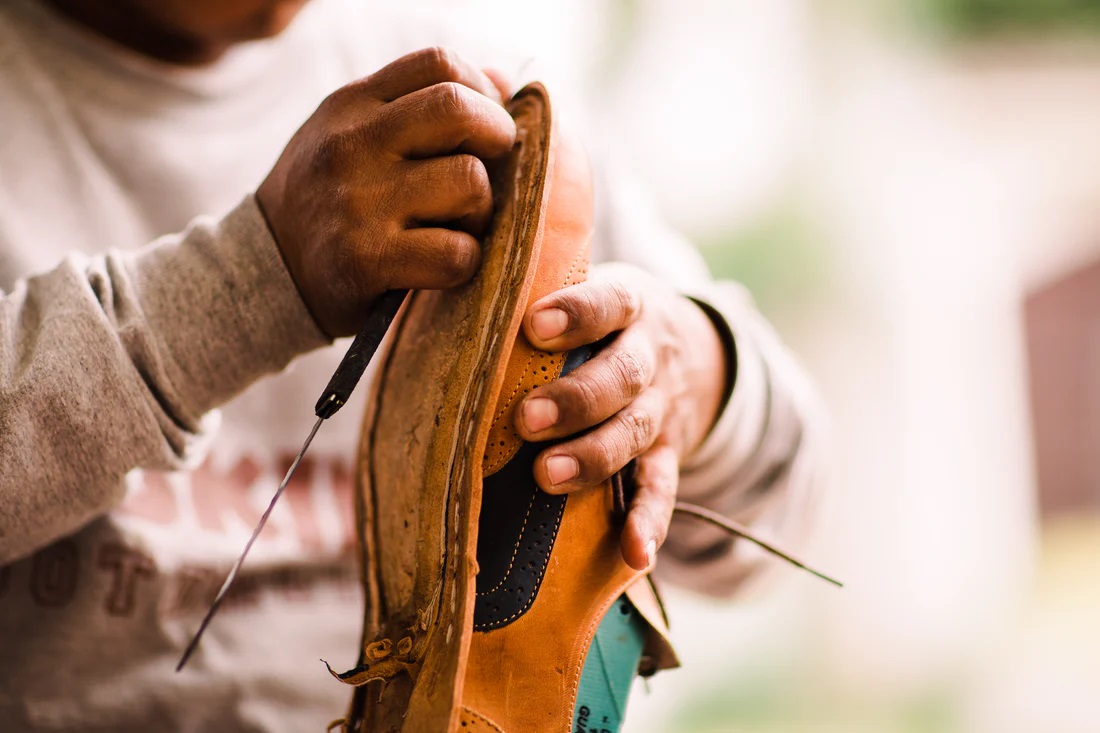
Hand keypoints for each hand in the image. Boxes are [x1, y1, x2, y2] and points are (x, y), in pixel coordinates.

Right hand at [257, 47, 516, 336]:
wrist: (267, 271)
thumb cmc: (329, 198)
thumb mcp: (354, 134)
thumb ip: (418, 103)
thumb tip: (500, 80)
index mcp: (351, 105)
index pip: (438, 64)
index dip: (481, 91)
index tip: (483, 125)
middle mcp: (350, 145)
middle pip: (459, 111)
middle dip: (496, 138)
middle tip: (490, 169)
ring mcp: (356, 202)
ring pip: (469, 182)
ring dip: (480, 210)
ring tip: (457, 223)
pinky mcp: (365, 260)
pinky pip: (455, 252)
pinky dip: (464, 262)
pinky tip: (441, 263)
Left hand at [515, 263, 727, 569]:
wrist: (698, 350)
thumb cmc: (609, 319)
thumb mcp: (592, 286)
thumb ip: (539, 290)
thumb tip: (445, 289)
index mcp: (630, 306)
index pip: (609, 303)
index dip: (578, 313)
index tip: (535, 325)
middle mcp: (649, 358)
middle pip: (622, 375)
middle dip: (575, 399)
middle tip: (525, 418)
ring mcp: (661, 410)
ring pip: (635, 431)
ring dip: (594, 456)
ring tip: (547, 476)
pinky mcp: (668, 455)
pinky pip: (663, 489)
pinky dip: (650, 522)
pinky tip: (635, 554)